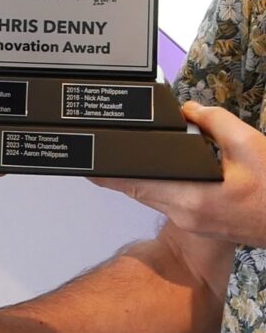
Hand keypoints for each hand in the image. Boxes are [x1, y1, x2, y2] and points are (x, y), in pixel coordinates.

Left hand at [92, 101, 265, 245]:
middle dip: (118, 170)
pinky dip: (156, 183)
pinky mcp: (199, 222)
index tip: (84, 165)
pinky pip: (166, 199)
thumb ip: (214, 121)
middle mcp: (186, 214)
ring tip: (122, 155)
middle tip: (99, 150)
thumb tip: (187, 110)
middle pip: (138, 189)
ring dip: (137, 177)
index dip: (108, 174)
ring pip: (150, 195)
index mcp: (194, 198)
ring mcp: (192, 222)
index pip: (137, 183)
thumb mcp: (250, 146)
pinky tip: (156, 167)